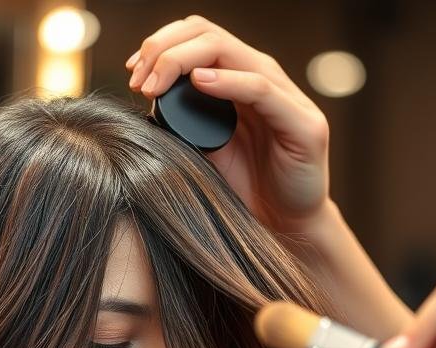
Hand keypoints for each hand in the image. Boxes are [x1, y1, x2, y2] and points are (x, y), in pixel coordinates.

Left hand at [126, 16, 329, 229]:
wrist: (285, 225)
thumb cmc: (246, 188)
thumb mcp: (203, 149)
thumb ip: (182, 121)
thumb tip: (145, 100)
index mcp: (239, 78)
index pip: (197, 36)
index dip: (160, 44)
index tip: (132, 72)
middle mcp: (262, 78)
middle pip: (207, 34)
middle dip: (163, 49)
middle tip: (138, 80)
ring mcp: (285, 96)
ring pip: (229, 52)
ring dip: (183, 61)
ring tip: (155, 85)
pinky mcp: (303, 123)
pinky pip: (261, 89)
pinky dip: (227, 81)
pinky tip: (199, 82)